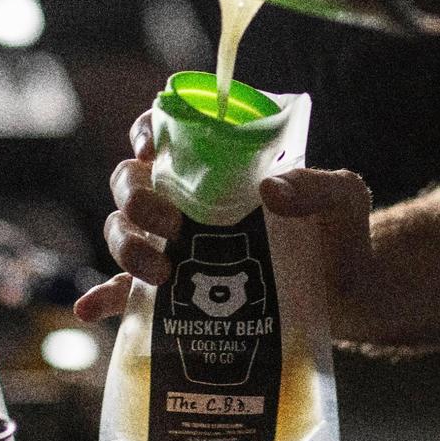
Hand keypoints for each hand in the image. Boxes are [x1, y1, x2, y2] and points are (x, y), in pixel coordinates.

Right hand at [73, 110, 375, 323]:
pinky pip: (127, 292)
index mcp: (220, 166)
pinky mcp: (175, 294)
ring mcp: (178, 247)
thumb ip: (317, 186)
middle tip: (170, 224)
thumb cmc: (341, 234)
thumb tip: (270, 191)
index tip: (149, 147)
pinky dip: (103, 298)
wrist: (350, 298)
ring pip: (121, 232)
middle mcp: (188, 201)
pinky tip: (90, 309)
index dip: (145, 131)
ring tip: (160, 271)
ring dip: (125, 246)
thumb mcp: (343, 199)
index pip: (167, 133)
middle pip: (131, 183)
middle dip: (135, 198)